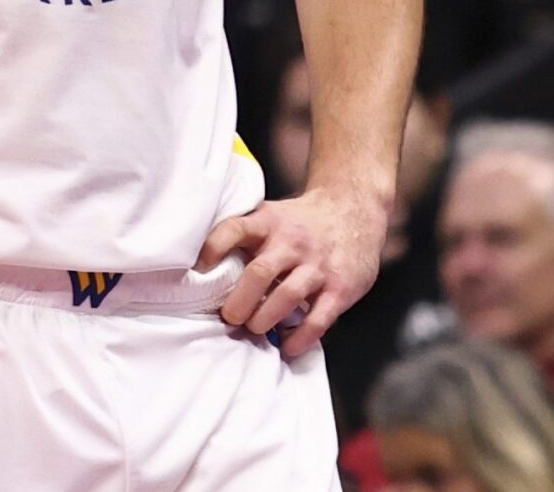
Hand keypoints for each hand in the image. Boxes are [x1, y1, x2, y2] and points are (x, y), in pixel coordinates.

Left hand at [198, 184, 387, 354]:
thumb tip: (204, 273)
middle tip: (230, 317)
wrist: (355, 207)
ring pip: (287, 296)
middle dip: (239, 302)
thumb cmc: (302, 222)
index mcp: (270, 222)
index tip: (199, 269)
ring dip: (265, 320)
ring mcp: (318, 265)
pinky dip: (299, 338)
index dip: (214, 248)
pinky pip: (318, 319)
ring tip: (256, 328)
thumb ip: (246, 238)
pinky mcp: (341, 287)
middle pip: (259, 272)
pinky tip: (288, 346)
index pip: (235, 229)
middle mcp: (293, 242)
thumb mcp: (273, 216)